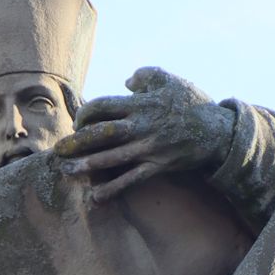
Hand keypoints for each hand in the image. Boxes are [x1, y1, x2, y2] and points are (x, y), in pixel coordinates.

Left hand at [54, 67, 234, 202]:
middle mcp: (141, 126)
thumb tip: (126, 82)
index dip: (84, 115)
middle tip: (57, 151)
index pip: (102, 107)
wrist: (218, 130)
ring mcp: (149, 148)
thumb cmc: (191, 103)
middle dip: (75, 142)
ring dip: (86, 166)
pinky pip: (130, 181)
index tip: (78, 123)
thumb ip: (145, 76)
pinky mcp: (157, 166)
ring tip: (66, 171)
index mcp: (140, 104)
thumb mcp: (169, 80)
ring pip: (111, 158)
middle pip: (100, 133)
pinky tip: (95, 198)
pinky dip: (111, 190)